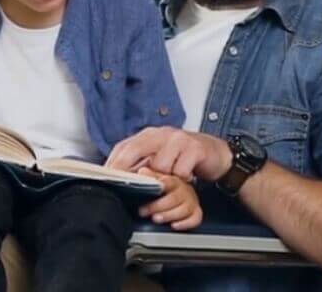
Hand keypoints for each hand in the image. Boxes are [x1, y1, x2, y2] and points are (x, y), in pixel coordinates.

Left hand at [106, 127, 231, 182]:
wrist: (216, 152)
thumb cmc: (184, 156)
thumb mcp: (160, 157)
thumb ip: (142, 163)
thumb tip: (118, 178)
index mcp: (149, 135)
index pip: (124, 147)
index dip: (113, 164)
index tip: (105, 179)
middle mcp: (162, 133)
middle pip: (135, 149)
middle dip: (127, 170)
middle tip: (126, 187)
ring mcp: (178, 139)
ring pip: (159, 165)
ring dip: (162, 179)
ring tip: (169, 181)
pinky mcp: (194, 149)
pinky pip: (180, 171)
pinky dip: (181, 180)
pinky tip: (185, 178)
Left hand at [137, 167, 202, 229]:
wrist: (183, 194)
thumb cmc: (168, 188)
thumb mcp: (159, 179)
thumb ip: (150, 176)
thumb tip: (142, 172)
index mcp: (175, 181)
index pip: (170, 182)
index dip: (163, 184)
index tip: (157, 187)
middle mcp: (185, 191)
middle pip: (174, 198)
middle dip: (158, 206)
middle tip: (144, 211)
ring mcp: (191, 202)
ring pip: (184, 209)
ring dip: (168, 215)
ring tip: (155, 218)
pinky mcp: (196, 213)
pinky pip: (195, 219)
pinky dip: (185, 223)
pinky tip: (174, 225)